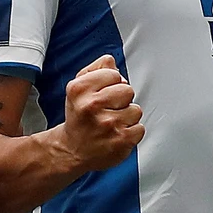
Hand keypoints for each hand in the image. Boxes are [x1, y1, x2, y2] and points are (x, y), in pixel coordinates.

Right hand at [55, 55, 143, 172]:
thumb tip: (112, 61)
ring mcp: (108, 123)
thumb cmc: (79, 117)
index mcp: (80, 89)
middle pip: (128, 90)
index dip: (110, 83)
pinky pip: (140, 128)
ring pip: (136, 109)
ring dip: (127, 117)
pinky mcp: (121, 140)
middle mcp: (92, 105)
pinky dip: (131, 132)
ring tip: (111, 123)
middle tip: (107, 109)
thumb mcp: (78, 89)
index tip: (101, 93)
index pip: (114, 74)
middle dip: (121, 99)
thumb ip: (96, 69)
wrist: (72, 150)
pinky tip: (116, 134)